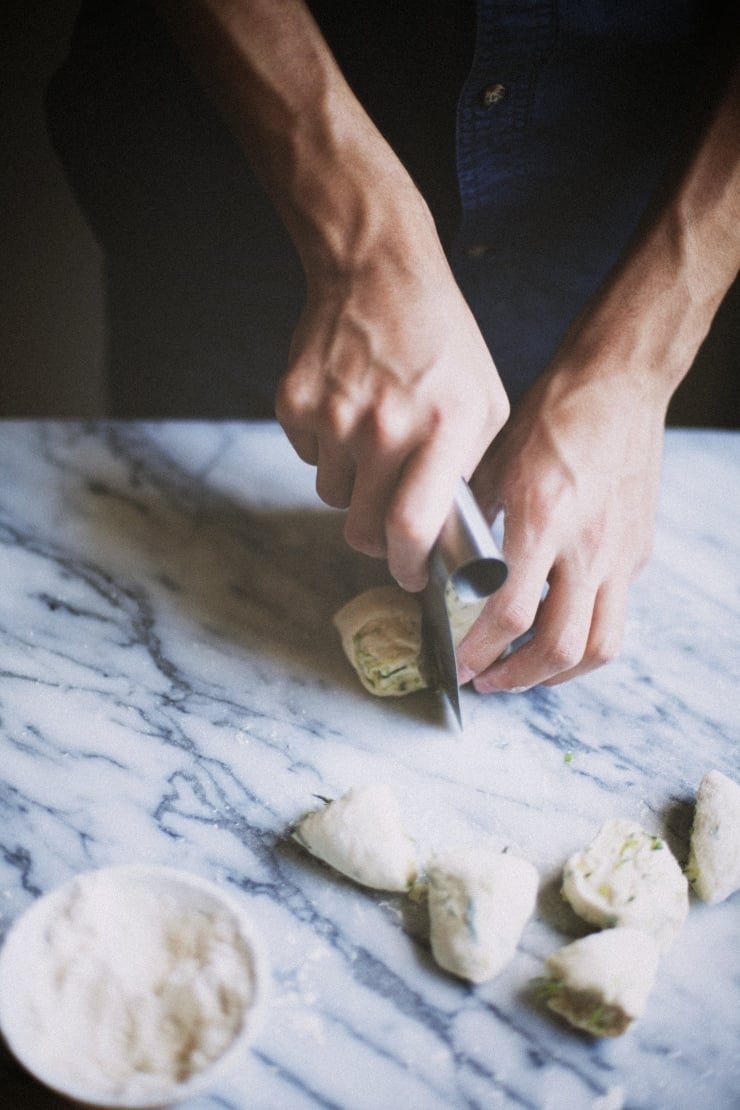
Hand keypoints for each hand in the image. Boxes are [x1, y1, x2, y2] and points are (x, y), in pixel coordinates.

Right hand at [275, 197, 509, 591]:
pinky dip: (326, 449)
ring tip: (373, 439)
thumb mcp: (485, 403)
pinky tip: (347, 409)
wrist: (378, 272)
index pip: (412, 527)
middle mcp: (385, 424)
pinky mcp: (294, 402)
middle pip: (362, 528)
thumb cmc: (443, 343)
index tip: (410, 576)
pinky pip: (308, 458)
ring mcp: (333, 414)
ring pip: (332, 496)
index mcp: (444, 427)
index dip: (406, 567)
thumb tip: (452, 537)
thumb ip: (471, 471)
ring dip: (352, 486)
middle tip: (388, 526)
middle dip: (376, 541)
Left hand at [457, 348, 666, 690]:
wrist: (618, 385)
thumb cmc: (552, 416)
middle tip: (488, 681)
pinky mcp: (637, 553)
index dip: (480, 651)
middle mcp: (588, 548)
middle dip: (517, 678)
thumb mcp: (494, 463)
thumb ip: (471, 521)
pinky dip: (584, 635)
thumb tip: (442, 563)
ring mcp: (620, 555)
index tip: (460, 663)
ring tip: (526, 671)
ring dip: (559, 673)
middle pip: (560, 648)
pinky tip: (556, 626)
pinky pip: (616, 614)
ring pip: (601, 646)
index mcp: (542, 522)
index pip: (510, 614)